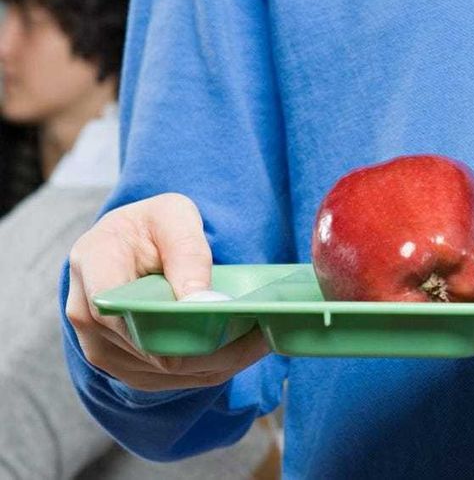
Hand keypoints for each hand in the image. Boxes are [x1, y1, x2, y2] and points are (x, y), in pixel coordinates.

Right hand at [66, 193, 268, 390]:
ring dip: (221, 361)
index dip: (172, 323)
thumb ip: (187, 252)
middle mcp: (87, 315)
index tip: (225, 316)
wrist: (127, 245)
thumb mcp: (173, 215)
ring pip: (169, 372)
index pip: (122, 308)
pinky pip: (174, 380)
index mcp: (93, 264)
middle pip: (154, 349)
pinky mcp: (125, 367)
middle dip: (214, 346)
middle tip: (264, 330)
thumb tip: (201, 301)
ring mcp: (102, 348)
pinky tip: (243, 350)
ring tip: (262, 338)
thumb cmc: (151, 226)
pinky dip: (213, 368)